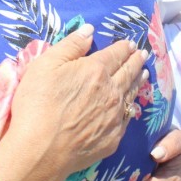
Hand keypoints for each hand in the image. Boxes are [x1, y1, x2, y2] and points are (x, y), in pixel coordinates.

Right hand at [5, 24, 147, 180]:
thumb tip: (90, 30)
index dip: (123, 47)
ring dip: (138, 81)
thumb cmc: (37, 104)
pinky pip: (127, 118)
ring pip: (131, 94)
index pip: (115, 54)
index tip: (129, 43)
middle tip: (142, 54)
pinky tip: (132, 105)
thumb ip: (70, 45)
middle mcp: (111, 91)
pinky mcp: (112, 138)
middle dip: (136, 61)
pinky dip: (132, 106)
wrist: (40, 150)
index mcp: (96, 70)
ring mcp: (114, 116)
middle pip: (128, 72)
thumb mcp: (45, 65)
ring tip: (143, 73)